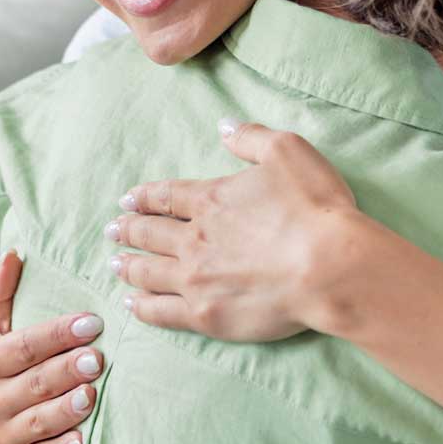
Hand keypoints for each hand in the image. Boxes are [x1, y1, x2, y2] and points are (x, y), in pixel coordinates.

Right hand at [0, 250, 104, 443]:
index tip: (91, 323)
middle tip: (97, 359)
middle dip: (64, 370)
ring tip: (91, 394)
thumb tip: (13, 254)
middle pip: (32, 383)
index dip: (56, 334)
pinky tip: (81, 442)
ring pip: (36, 422)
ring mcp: (1, 435)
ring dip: (65, 410)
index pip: (22, 346)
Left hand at [106, 119, 371, 340]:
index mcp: (212, 200)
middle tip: (112, 230)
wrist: (330, 267)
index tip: (127, 200)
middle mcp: (196, 239)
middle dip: (128, 230)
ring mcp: (196, 279)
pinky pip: (162, 312)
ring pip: (149, 272)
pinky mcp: (206, 316)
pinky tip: (133, 304)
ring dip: (129, 266)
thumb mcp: (287, 152)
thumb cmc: (314, 208)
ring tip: (115, 264)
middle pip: (151, 233)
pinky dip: (143, 307)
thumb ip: (251, 138)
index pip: (166, 197)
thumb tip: (224, 127)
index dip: (144, 198)